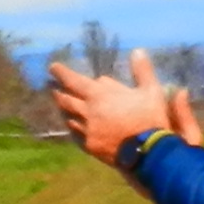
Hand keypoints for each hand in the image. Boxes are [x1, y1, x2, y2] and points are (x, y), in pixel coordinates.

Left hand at [45, 49, 196, 168]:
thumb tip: (137, 50)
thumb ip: (142, 71)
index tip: (53, 67)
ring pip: (69, 117)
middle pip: (66, 100)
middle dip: (58, 91)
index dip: (62, 73)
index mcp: (99, 96)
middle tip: (53, 86)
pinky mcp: (89, 146)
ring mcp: (87, 130)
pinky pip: (75, 134)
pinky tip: (72, 126)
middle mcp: (88, 112)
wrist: (149, 152)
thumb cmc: (150, 118)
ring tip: (61, 104)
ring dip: (64, 109)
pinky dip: (72, 127)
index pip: (74, 81)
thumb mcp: (151, 91)